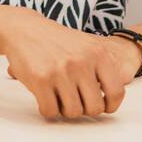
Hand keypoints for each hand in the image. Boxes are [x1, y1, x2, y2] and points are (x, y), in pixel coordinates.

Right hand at [0, 9, 134, 118]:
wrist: (24, 29)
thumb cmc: (57, 42)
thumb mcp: (87, 46)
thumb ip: (102, 68)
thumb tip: (112, 99)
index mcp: (98, 53)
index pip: (116, 91)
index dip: (110, 105)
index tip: (103, 107)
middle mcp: (82, 62)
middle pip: (94, 107)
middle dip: (84, 109)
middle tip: (76, 101)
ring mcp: (61, 71)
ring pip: (72, 112)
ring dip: (65, 110)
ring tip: (59, 97)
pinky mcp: (41, 80)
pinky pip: (51, 111)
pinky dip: (48, 109)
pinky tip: (45, 98)